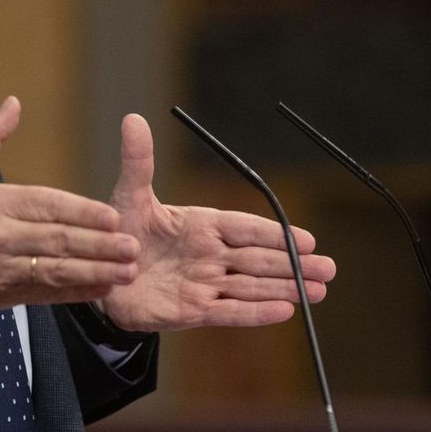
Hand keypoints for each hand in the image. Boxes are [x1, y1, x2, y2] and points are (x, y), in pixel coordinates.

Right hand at [0, 97, 140, 316]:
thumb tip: (15, 104)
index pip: (45, 205)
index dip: (82, 211)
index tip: (113, 216)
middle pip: (56, 239)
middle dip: (99, 244)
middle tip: (133, 246)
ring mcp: (1, 269)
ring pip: (55, 269)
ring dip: (95, 271)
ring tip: (126, 270)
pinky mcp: (2, 295)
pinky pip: (45, 294)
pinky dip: (74, 292)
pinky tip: (101, 288)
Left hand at [101, 114, 335, 330]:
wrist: (101, 273)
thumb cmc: (119, 232)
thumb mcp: (128, 196)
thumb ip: (138, 162)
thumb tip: (133, 119)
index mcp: (202, 225)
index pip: (245, 228)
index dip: (274, 234)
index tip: (307, 238)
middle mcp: (210, 255)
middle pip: (259, 259)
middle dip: (293, 264)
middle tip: (329, 267)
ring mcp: (204, 283)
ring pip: (252, 286)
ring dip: (286, 288)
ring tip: (319, 290)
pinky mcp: (193, 310)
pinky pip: (229, 311)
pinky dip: (256, 312)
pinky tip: (285, 310)